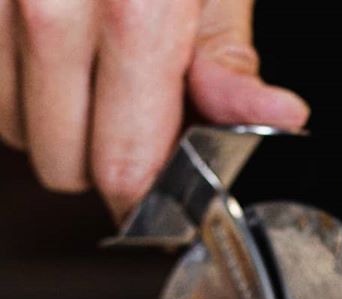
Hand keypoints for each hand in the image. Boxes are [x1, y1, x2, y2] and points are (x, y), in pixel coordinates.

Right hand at [0, 0, 308, 218]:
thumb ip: (228, 56)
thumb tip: (276, 117)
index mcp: (134, 13)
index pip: (123, 166)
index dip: (145, 196)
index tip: (160, 197)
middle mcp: (45, 2)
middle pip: (59, 162)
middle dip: (97, 158)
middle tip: (123, 118)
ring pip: (4, 127)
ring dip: (43, 117)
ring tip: (78, 67)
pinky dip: (5, 80)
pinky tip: (37, 47)